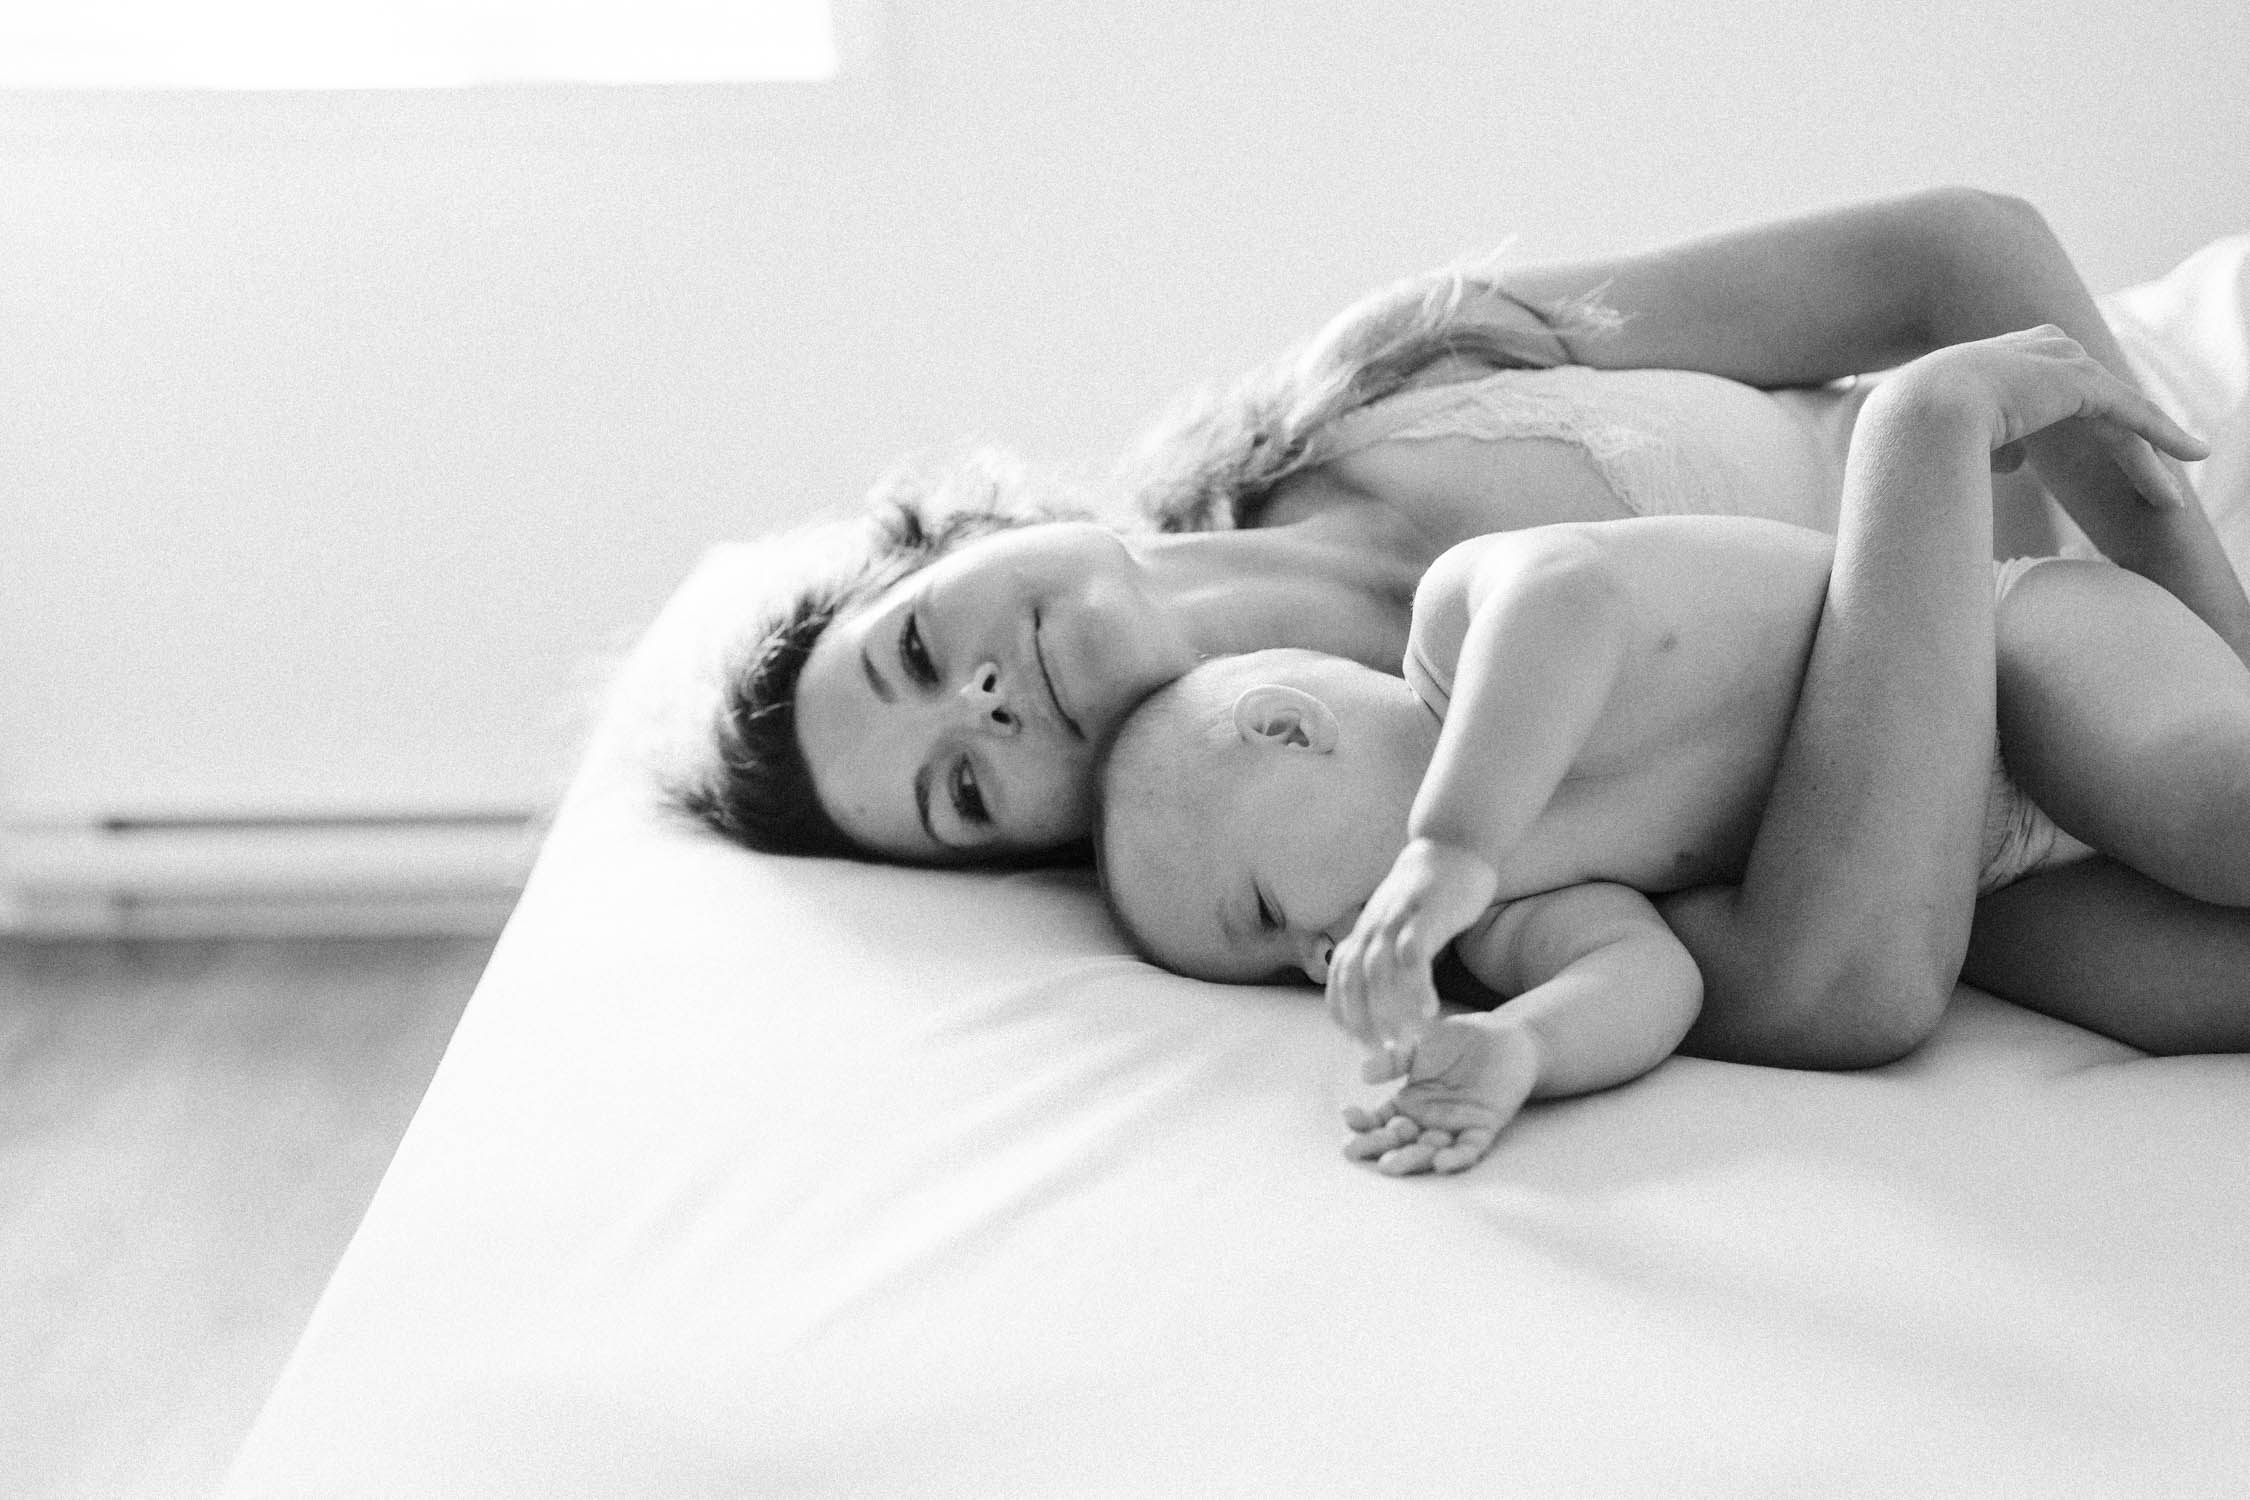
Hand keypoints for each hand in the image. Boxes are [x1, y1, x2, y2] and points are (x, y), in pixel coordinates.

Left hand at [1325, 837, 1499, 1065]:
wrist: (1451, 845)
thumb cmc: (1425, 893)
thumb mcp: (1394, 923)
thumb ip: (1381, 951)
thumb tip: (1373, 989)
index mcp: (1363, 932)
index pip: (1339, 980)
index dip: (1344, 1014)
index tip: (1359, 1042)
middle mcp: (1372, 927)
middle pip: (1354, 981)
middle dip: (1364, 1021)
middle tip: (1385, 1051)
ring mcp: (1396, 919)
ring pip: (1379, 973)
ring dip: (1389, 1011)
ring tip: (1408, 1040)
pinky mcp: (1424, 913)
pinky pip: (1413, 954)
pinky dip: (1416, 986)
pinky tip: (1430, 1011)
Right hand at [1342, 1017, 1539, 1175]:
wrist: (1503, 1037)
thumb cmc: (1459, 1039)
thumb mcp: (1418, 1045)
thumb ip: (1393, 1059)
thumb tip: (1364, 1073)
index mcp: (1408, 1103)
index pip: (1378, 1120)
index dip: (1361, 1122)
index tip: (1347, 1116)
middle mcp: (1427, 1121)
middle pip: (1398, 1142)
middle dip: (1378, 1147)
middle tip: (1358, 1151)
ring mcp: (1454, 1127)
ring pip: (1428, 1151)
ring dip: (1411, 1159)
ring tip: (1391, 1164)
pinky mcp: (1483, 1128)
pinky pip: (1469, 1148)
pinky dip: (1457, 1157)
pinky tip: (1442, 1162)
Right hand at [1885, 326, 2208, 509]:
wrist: (1917, 414)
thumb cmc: (1918, 432)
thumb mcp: (1957, 436)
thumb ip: (1994, 444)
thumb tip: (2016, 462)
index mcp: (2004, 356)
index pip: (2060, 392)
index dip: (2085, 425)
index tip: (2099, 453)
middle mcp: (2038, 347)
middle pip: (2098, 404)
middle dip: (2127, 446)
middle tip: (2151, 484)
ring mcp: (2061, 361)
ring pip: (2119, 416)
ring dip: (2146, 460)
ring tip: (2171, 497)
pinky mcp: (2081, 382)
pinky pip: (2133, 414)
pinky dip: (2165, 436)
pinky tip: (2194, 455)